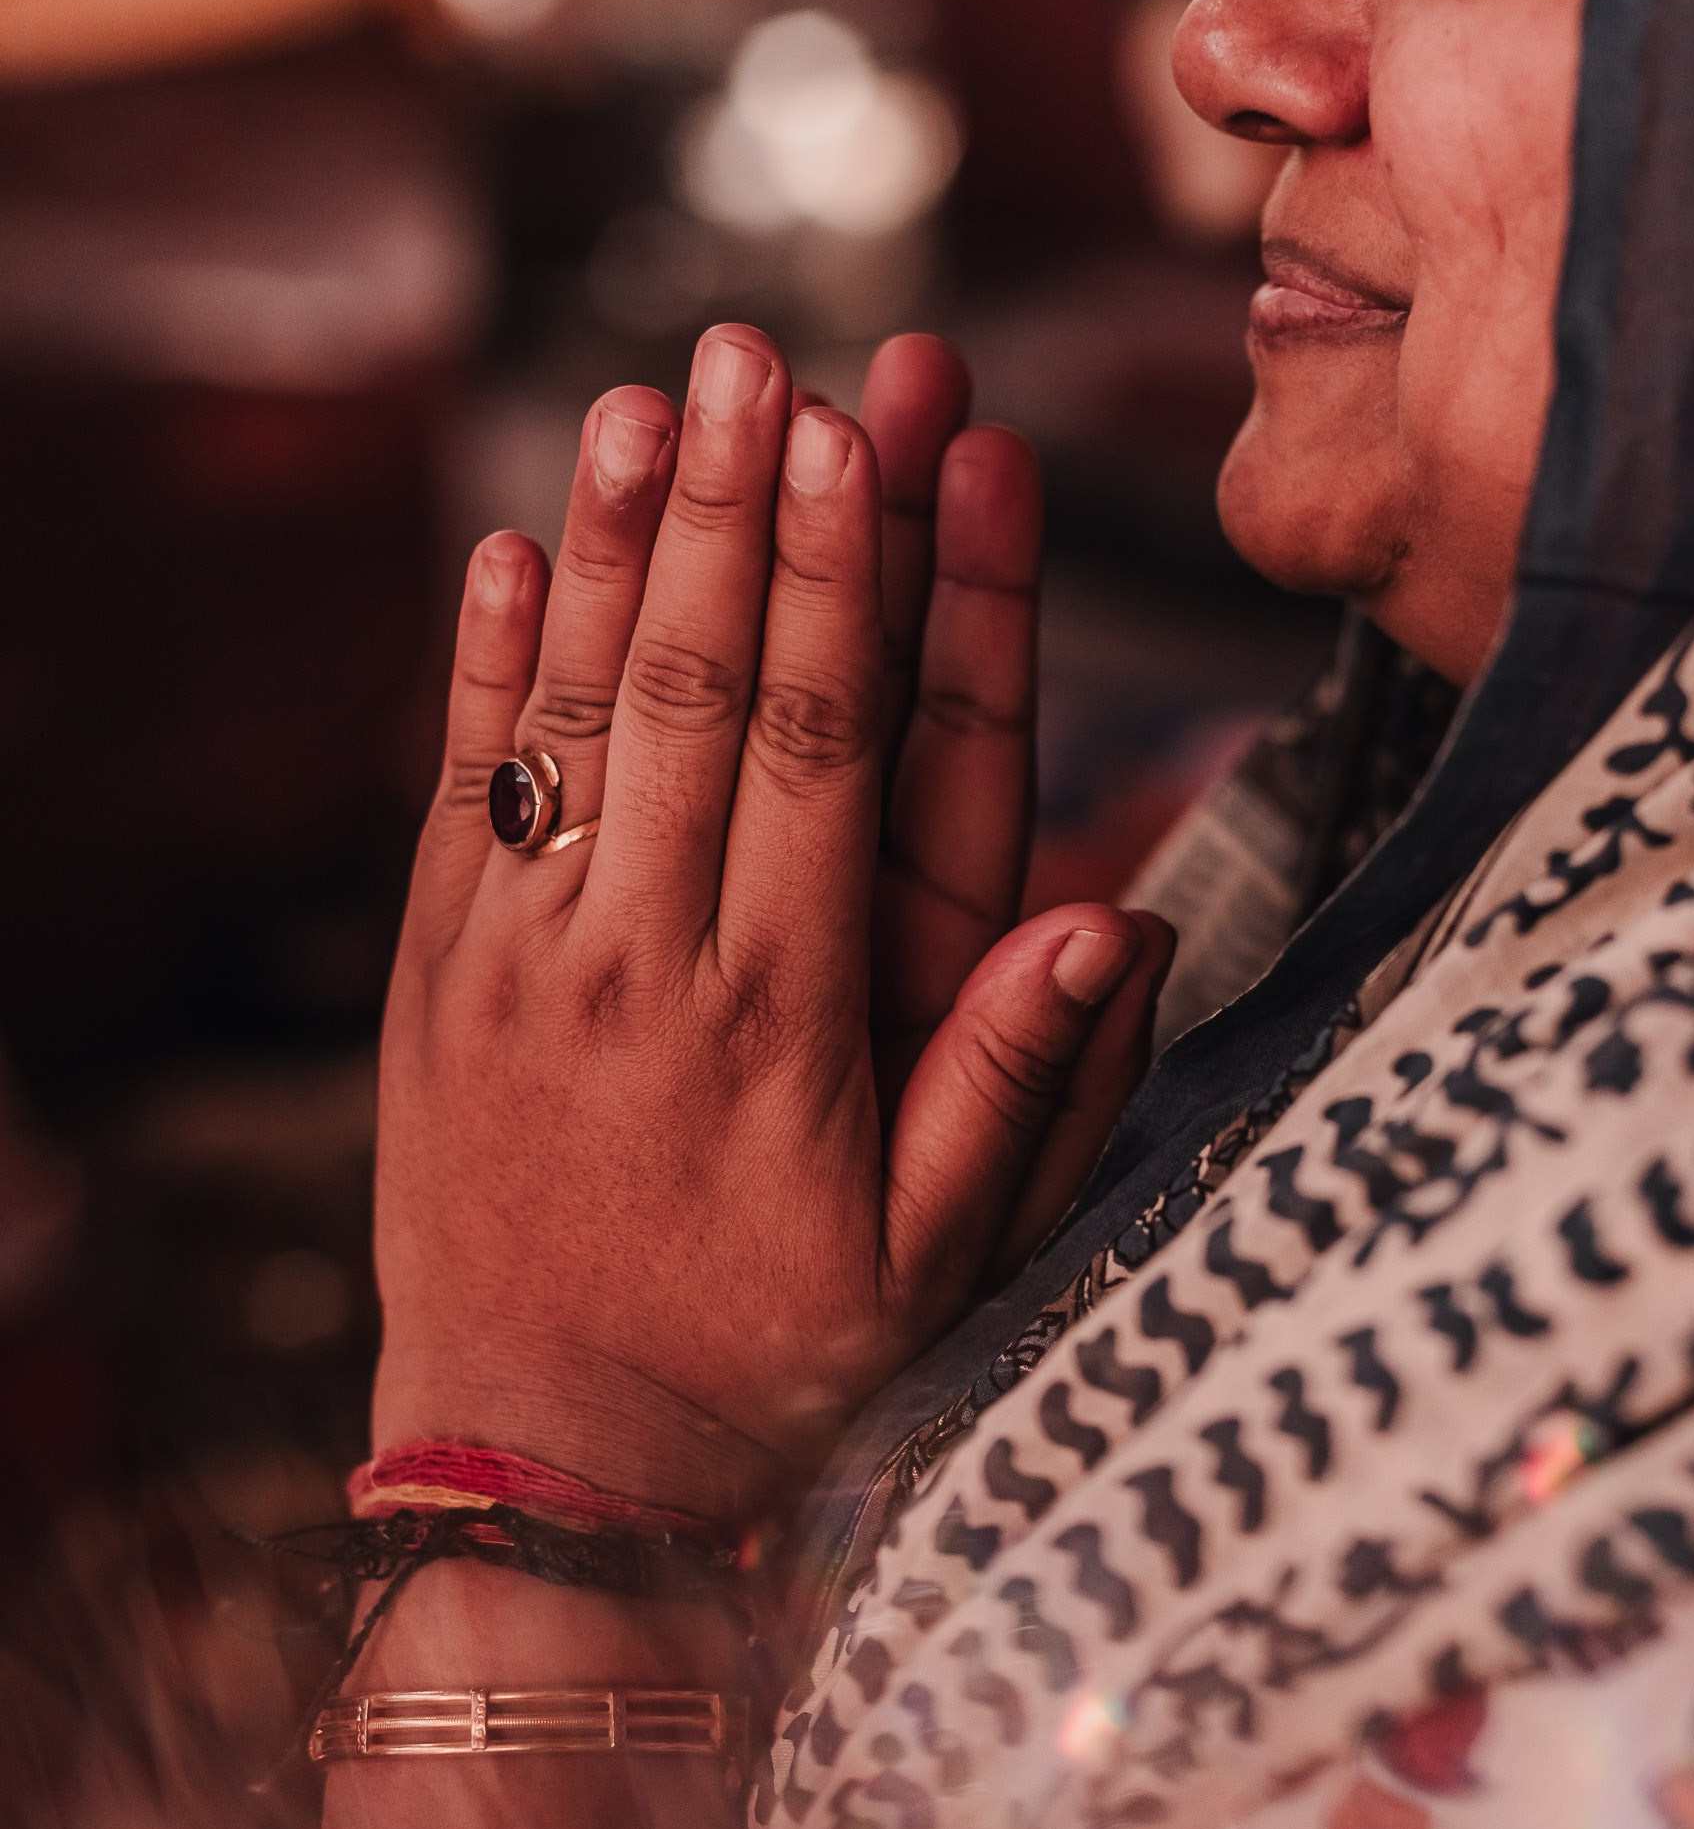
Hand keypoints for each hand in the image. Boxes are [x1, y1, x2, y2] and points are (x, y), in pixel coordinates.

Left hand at [374, 326, 1170, 1528]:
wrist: (547, 1474)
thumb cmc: (766, 1372)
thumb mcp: (928, 1269)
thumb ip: (1019, 1092)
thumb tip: (1117, 925)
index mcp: (785, 1019)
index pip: (828, 751)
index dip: (847, 579)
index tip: (858, 434)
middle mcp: (648, 965)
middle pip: (703, 695)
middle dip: (736, 513)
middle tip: (757, 354)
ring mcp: (526, 968)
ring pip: (575, 718)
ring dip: (615, 549)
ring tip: (644, 399)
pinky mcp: (440, 990)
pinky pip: (460, 798)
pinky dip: (483, 672)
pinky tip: (510, 552)